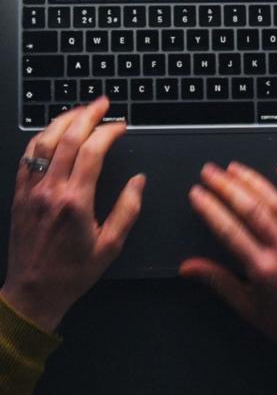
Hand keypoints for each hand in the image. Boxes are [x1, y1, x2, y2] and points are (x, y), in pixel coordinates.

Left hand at [0, 96, 144, 332]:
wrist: (33, 292)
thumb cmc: (72, 273)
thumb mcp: (110, 246)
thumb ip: (127, 210)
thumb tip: (138, 181)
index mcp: (75, 201)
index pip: (93, 151)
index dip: (108, 132)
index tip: (120, 126)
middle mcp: (50, 190)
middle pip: (68, 138)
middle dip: (88, 114)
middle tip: (102, 103)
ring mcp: (31, 190)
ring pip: (44, 141)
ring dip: (63, 120)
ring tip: (79, 110)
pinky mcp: (20, 194)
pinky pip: (27, 156)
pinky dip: (40, 138)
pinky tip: (51, 132)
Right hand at [180, 160, 276, 361]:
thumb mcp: (246, 307)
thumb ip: (216, 281)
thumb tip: (186, 267)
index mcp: (263, 269)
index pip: (229, 230)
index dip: (210, 208)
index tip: (197, 193)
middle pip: (250, 209)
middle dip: (226, 187)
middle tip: (209, 172)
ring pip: (276, 202)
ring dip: (253, 181)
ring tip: (233, 168)